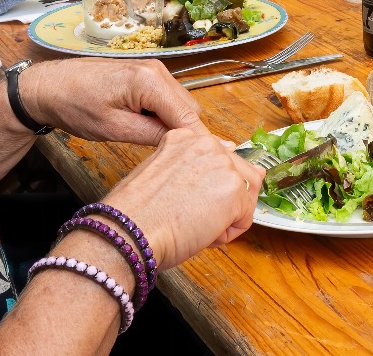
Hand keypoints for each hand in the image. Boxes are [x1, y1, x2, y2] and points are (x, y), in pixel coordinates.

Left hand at [20, 59, 202, 145]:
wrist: (49, 86)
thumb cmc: (75, 106)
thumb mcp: (114, 129)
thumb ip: (152, 135)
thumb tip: (182, 146)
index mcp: (150, 80)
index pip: (188, 115)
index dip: (194, 141)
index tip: (195, 163)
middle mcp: (157, 70)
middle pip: (188, 108)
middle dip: (184, 132)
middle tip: (170, 157)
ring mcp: (153, 70)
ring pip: (179, 104)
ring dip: (173, 124)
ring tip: (155, 144)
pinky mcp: (146, 75)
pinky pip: (167, 98)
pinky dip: (163, 115)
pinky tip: (146, 128)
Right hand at [102, 125, 265, 266]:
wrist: (128, 231)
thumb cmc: (135, 215)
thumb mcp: (160, 177)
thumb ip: (190, 171)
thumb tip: (224, 180)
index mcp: (186, 138)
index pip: (219, 162)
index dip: (208, 191)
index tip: (189, 203)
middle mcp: (208, 144)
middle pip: (238, 176)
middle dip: (223, 204)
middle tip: (192, 219)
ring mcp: (224, 165)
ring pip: (244, 198)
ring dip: (225, 219)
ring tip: (195, 227)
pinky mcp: (235, 189)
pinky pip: (244, 219)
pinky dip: (225, 235)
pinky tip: (200, 234)